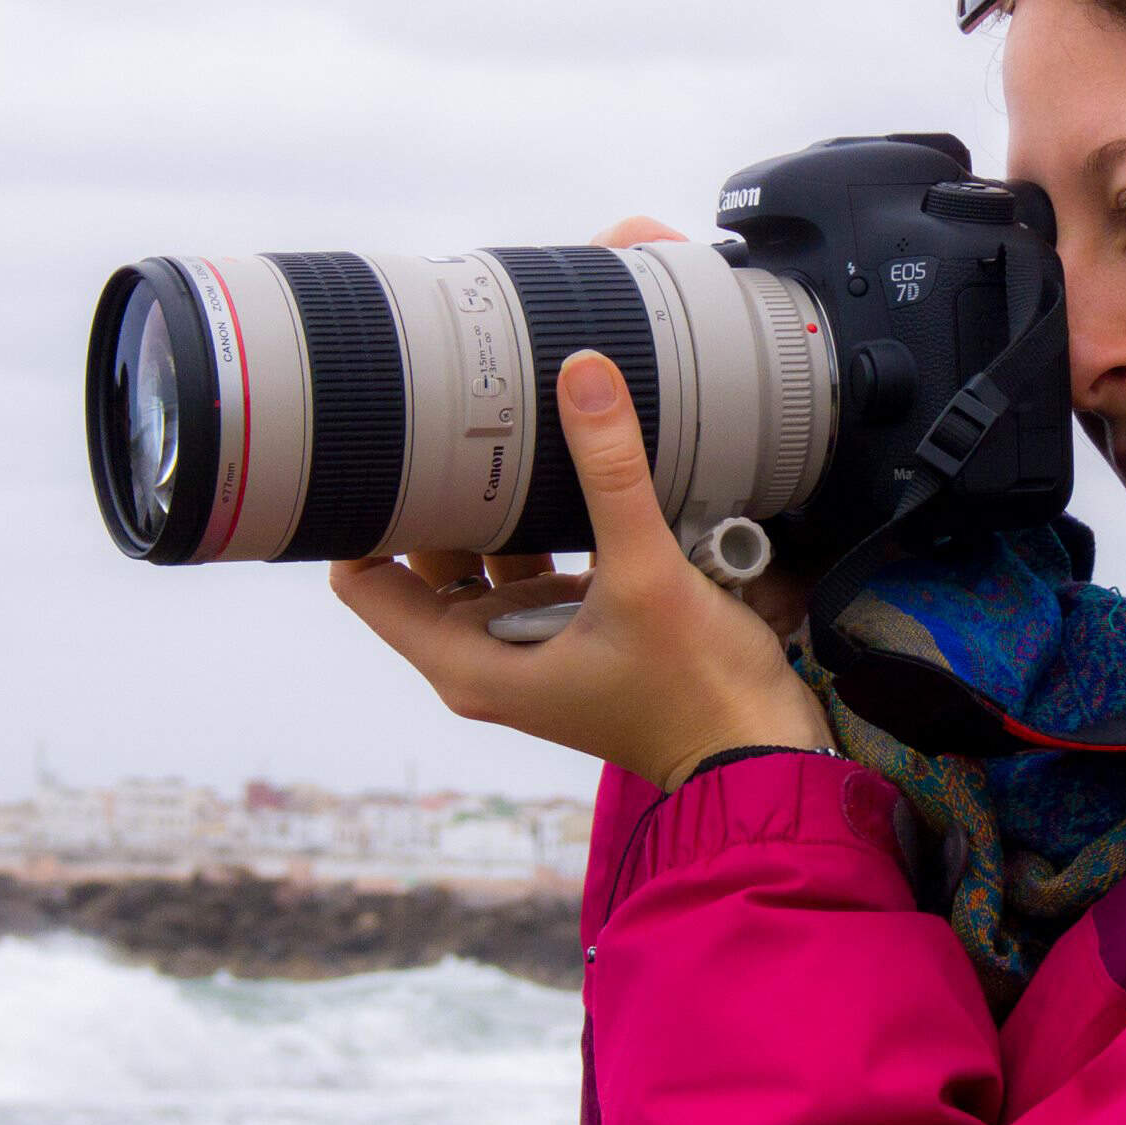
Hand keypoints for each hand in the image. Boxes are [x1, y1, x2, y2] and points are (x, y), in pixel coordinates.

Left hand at [332, 220, 832, 790]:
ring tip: (512, 431)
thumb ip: (613, 475)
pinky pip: (542, 564)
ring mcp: (534, 643)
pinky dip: (548, 526)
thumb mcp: (646, 575)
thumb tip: (583, 378)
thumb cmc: (696, 691)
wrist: (759, 747)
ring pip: (487, 557)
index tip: (386, 449)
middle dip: (438, 496)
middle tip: (454, 420)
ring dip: (498, 506)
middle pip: (425, 559)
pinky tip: (574, 476)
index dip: (366, 515)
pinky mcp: (580, 631)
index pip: (366, 580)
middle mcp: (489, 655)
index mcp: (470, 659)